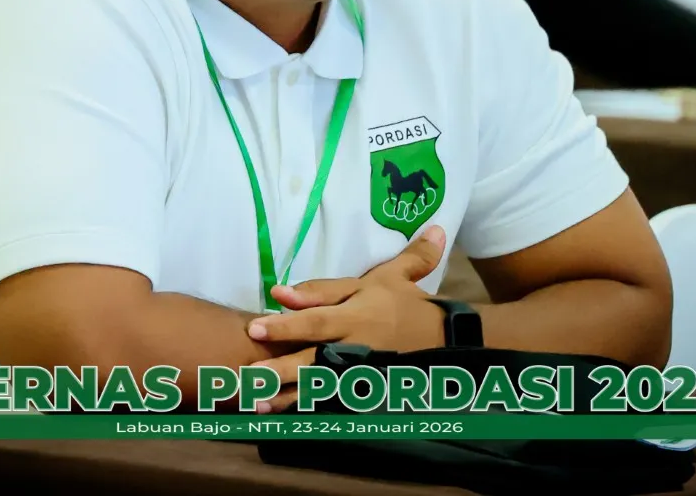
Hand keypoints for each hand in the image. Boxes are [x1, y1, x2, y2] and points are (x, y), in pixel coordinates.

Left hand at [245, 225, 448, 411]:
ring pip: (319, 385)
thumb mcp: (381, 278)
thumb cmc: (403, 302)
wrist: (446, 337)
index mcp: (356, 315)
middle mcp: (353, 346)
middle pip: (313, 358)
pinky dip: (306, 410)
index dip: (288, 324)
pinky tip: (279, 417)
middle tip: (250, 376)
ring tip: (256, 404)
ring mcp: (358, 372)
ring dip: (287, 396)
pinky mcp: (362, 390)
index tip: (256, 328)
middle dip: (281, 369)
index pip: (317, 319)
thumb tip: (282, 286)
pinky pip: (331, 402)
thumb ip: (329, 285)